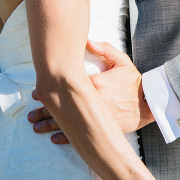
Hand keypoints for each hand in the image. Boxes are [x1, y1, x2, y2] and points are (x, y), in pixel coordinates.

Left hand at [27, 40, 154, 144]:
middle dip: (43, 110)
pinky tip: (53, 138)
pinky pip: (80, 135)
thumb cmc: (134, 82)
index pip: (65, 86)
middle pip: (62, 106)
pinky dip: (65, 138)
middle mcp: (92, 102)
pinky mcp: (101, 129)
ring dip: (49, 125)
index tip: (36, 92)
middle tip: (30, 113)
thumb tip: (87, 40)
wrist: (149, 102)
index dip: (49, 89)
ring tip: (35, 127)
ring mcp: (96, 117)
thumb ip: (104, 49)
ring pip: (67, 123)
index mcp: (94, 83)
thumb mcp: (121, 62)